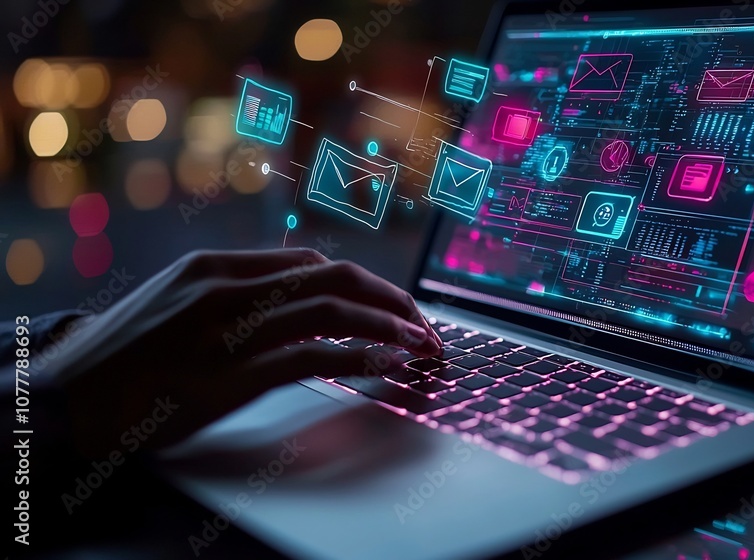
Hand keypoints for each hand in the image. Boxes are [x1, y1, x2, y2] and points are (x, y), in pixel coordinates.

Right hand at [45, 249, 442, 455]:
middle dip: (390, 297)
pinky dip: (359, 360)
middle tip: (423, 322)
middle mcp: (228, 289)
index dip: (363, 283)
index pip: (311, 263)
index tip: (391, 304)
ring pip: (332, 313)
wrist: (65, 398)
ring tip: (421, 344)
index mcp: (216, 267)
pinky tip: (386, 367)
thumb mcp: (174, 302)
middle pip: (334, 277)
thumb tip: (300, 290)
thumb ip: (234, 291)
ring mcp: (230, 331)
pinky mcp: (230, 377)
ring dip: (388, 326)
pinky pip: (313, 360)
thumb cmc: (123, 355)